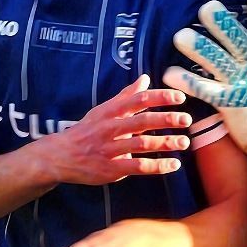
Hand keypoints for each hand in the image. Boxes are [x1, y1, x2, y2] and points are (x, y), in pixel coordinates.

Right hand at [37, 75, 194, 185]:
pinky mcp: (111, 168)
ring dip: (165, 143)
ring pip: (141, 144)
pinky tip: (173, 164)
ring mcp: (110, 149)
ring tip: (184, 141)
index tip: (179, 97)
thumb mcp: (103, 110)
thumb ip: (126, 96)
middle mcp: (110, 128)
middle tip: (186, 119)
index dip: (160, 97)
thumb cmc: (86, 131)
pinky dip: (157, 166)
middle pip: (141, 121)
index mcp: (110, 112)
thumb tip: (145, 78)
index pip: (138, 100)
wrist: (60, 156)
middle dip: (165, 119)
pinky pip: (138, 166)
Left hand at [163, 0, 246, 154]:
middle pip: (236, 40)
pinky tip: (169, 72)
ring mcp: (240, 82)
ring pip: (217, 61)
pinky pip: (204, 89)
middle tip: (206, 8)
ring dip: (198, 48)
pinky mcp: (227, 101)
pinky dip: (186, 81)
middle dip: (221, 23)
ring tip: (180, 36)